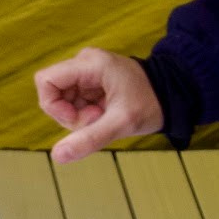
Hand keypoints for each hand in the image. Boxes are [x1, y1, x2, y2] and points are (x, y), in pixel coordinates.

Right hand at [35, 47, 160, 163]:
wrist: (173, 94)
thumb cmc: (150, 103)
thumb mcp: (121, 123)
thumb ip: (89, 139)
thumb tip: (57, 156)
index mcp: (90, 64)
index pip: (45, 80)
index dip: (53, 106)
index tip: (77, 120)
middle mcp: (84, 62)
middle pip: (54, 92)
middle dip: (71, 115)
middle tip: (99, 119)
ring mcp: (86, 71)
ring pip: (62, 99)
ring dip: (79, 116)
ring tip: (105, 116)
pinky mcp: (89, 81)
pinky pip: (74, 101)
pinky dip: (85, 113)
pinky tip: (105, 113)